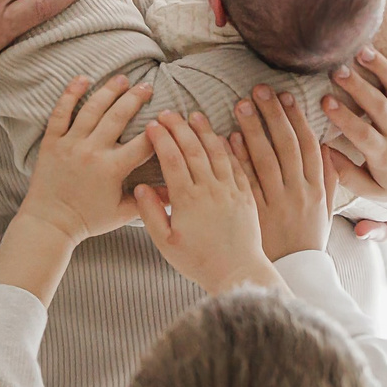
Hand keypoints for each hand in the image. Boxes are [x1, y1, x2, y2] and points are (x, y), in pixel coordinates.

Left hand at [17, 75, 153, 244]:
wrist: (50, 223)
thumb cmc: (87, 220)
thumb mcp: (122, 213)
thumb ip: (149, 201)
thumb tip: (175, 193)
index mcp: (112, 168)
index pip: (143, 142)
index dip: (158, 128)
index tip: (167, 117)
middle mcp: (92, 151)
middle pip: (118, 115)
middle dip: (135, 97)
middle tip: (148, 85)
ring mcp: (70, 144)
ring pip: (92, 108)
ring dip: (109, 90)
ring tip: (122, 78)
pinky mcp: (52, 142)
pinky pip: (61, 112)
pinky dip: (70, 94)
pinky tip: (82, 79)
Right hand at [132, 111, 278, 293]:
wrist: (237, 273)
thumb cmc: (198, 261)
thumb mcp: (165, 244)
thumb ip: (150, 214)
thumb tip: (139, 187)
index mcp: (188, 200)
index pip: (172, 159)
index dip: (161, 139)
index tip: (152, 125)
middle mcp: (210, 190)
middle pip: (193, 149)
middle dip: (178, 127)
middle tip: (167, 113)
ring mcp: (231, 190)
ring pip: (217, 151)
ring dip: (204, 131)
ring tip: (193, 116)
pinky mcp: (246, 194)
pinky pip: (237, 164)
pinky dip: (228, 147)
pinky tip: (222, 136)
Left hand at [231, 86, 334, 260]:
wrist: (294, 273)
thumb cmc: (308, 239)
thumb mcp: (326, 208)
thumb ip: (329, 177)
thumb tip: (325, 145)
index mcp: (316, 188)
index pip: (307, 144)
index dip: (296, 118)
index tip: (285, 96)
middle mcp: (297, 192)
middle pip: (284, 145)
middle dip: (272, 115)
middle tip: (258, 90)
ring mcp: (275, 203)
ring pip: (264, 159)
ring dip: (252, 129)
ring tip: (240, 105)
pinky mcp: (255, 214)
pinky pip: (245, 182)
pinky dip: (238, 159)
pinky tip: (228, 138)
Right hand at [320, 45, 386, 209]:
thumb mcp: (371, 191)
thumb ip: (345, 174)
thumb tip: (322, 150)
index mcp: (384, 155)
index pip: (362, 134)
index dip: (343, 117)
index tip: (324, 101)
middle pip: (379, 106)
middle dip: (358, 86)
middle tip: (337, 70)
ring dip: (382, 68)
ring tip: (363, 50)